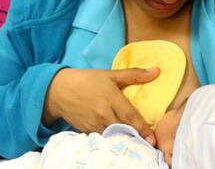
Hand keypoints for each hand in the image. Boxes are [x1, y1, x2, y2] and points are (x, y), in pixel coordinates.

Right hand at [43, 67, 159, 145]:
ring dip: (124, 138)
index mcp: (110, 97)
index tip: (153, 139)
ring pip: (114, 135)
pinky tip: (118, 138)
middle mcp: (103, 112)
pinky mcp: (86, 130)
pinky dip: (111, 138)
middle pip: (124, 129)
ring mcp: (94, 123)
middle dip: (136, 136)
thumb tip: (156, 71)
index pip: (130, 116)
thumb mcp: (109, 74)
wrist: (58, 90)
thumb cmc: (86, 80)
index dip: (143, 129)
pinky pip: (102, 137)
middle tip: (148, 143)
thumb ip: (133, 75)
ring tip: (135, 142)